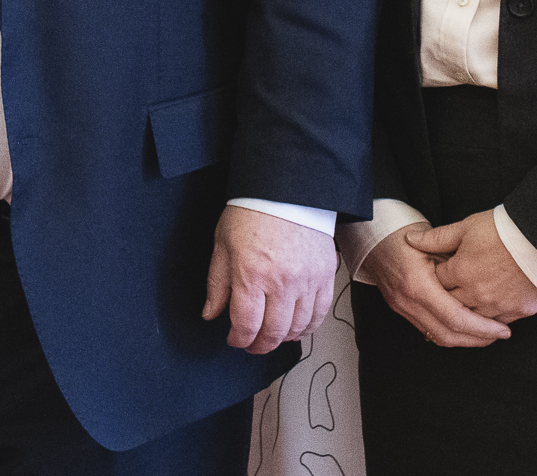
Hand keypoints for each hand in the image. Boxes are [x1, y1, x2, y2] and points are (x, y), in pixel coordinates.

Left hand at [204, 205, 334, 353]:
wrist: (285, 190)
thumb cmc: (251, 213)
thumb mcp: (222, 245)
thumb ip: (217, 284)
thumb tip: (211, 314)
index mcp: (251, 275)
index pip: (245, 325)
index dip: (238, 340)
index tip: (234, 340)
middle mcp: (281, 283)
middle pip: (272, 333)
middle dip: (259, 345)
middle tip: (251, 344)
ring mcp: (307, 281)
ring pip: (298, 328)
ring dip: (282, 339)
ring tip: (272, 336)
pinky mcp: (325, 277)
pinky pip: (319, 314)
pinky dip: (307, 327)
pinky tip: (296, 327)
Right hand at [359, 225, 510, 348]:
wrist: (368, 234)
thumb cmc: (400, 232)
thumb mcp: (432, 242)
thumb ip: (454, 265)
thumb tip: (483, 284)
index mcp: (418, 284)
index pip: (455, 319)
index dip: (483, 328)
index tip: (502, 329)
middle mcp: (408, 301)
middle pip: (449, 335)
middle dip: (479, 339)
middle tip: (500, 334)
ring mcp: (402, 307)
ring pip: (438, 337)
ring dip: (465, 340)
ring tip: (487, 335)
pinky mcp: (401, 309)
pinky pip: (429, 330)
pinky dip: (450, 334)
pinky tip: (465, 329)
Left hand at [411, 211, 536, 323]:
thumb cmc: (503, 229)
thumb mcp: (466, 227)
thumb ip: (436, 238)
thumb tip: (410, 240)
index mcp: (461, 272)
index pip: (437, 283)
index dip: (434, 278)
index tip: (432, 276)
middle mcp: (477, 293)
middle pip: (452, 305)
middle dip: (446, 301)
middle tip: (442, 298)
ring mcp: (498, 305)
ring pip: (474, 319)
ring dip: (467, 316)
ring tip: (461, 313)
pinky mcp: (519, 311)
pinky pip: (498, 323)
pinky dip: (490, 321)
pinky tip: (486, 319)